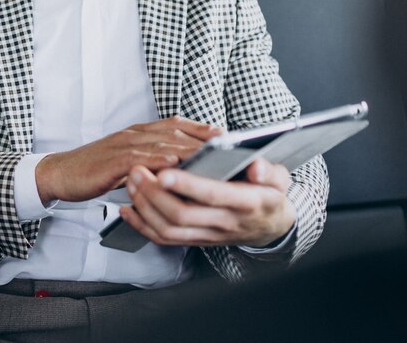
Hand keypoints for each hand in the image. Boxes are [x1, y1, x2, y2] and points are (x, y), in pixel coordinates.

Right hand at [35, 117, 221, 203]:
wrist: (61, 173)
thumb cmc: (96, 170)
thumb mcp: (129, 162)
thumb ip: (152, 160)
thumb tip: (179, 166)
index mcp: (139, 132)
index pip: (175, 124)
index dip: (201, 128)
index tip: (226, 135)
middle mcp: (134, 134)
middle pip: (174, 132)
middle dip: (203, 139)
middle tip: (229, 146)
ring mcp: (122, 145)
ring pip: (160, 143)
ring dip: (188, 148)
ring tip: (212, 155)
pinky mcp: (112, 161)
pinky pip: (138, 159)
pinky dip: (158, 160)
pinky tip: (174, 163)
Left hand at [120, 158, 295, 247]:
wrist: (270, 226)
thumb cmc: (269, 194)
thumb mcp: (279, 179)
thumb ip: (269, 170)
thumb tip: (256, 166)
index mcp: (245, 202)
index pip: (212, 195)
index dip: (187, 185)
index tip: (165, 171)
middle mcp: (224, 222)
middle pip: (182, 214)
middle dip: (154, 193)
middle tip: (136, 170)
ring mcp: (208, 234)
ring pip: (169, 229)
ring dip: (144, 207)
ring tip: (131, 182)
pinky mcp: (195, 240)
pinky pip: (164, 239)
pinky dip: (142, 225)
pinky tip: (127, 209)